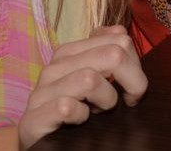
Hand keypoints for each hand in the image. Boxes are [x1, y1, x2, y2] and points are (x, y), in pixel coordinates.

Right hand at [17, 25, 146, 148]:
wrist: (36, 138)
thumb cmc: (71, 109)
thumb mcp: (91, 76)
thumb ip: (105, 52)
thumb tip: (120, 31)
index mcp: (70, 52)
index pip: (120, 39)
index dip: (136, 65)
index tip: (134, 89)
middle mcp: (55, 66)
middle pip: (113, 55)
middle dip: (132, 81)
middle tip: (129, 101)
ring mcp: (42, 91)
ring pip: (90, 79)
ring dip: (107, 99)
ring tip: (101, 110)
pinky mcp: (34, 118)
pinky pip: (66, 107)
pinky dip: (81, 115)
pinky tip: (81, 119)